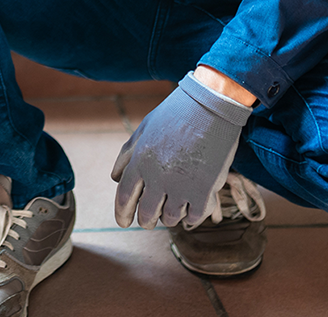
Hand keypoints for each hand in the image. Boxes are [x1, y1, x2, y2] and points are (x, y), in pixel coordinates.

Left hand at [110, 71, 251, 229]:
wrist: (212, 105)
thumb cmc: (177, 113)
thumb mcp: (145, 128)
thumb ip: (127, 154)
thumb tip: (114, 178)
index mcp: (140, 161)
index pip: (124, 198)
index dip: (122, 214)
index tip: (124, 223)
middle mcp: (157, 177)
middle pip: (146, 214)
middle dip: (147, 220)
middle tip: (150, 220)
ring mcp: (181, 186)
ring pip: (170, 218)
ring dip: (170, 217)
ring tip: (174, 209)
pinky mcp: (203, 192)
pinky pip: (193, 217)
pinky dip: (191, 217)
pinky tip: (191, 211)